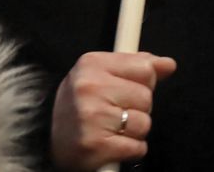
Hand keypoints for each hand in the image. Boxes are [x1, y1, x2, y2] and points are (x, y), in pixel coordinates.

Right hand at [49, 50, 176, 170]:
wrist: (45, 137)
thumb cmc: (79, 104)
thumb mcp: (100, 74)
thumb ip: (136, 66)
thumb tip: (169, 64)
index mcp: (92, 64)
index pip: (145, 68)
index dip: (142, 82)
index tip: (125, 90)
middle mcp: (90, 87)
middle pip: (146, 97)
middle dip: (137, 108)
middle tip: (115, 112)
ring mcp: (92, 117)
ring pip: (144, 123)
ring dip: (134, 131)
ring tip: (113, 129)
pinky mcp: (96, 146)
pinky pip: (138, 147)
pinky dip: (131, 149)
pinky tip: (114, 144)